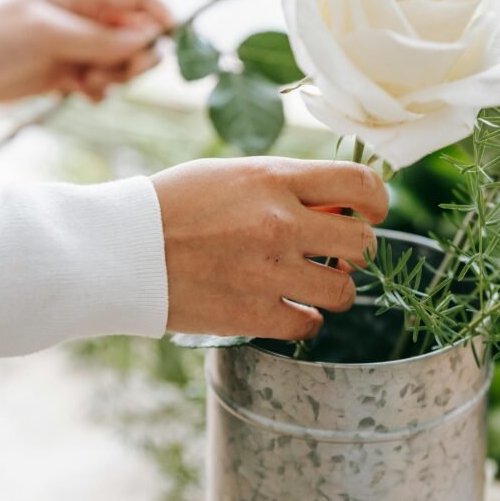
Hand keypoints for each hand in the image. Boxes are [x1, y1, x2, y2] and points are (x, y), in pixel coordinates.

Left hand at [0, 0, 173, 102]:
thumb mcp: (50, 34)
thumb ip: (101, 39)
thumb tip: (149, 40)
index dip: (161, 16)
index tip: (173, 42)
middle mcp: (85, 20)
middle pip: (138, 35)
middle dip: (137, 57)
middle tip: (125, 72)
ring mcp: (78, 47)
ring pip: (123, 63)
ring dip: (115, 76)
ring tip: (87, 81)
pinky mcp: (69, 73)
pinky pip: (104, 83)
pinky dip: (99, 91)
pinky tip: (79, 93)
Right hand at [152, 158, 388, 340]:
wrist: (121, 250)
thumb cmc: (175, 205)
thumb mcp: (233, 175)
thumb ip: (286, 187)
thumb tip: (335, 209)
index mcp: (275, 180)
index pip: (360, 183)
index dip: (378, 200)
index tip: (371, 212)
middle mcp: (281, 223)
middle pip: (363, 243)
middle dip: (356, 250)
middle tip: (334, 254)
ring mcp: (269, 272)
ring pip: (343, 292)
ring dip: (333, 290)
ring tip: (309, 284)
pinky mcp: (254, 314)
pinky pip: (309, 325)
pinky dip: (303, 319)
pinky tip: (285, 308)